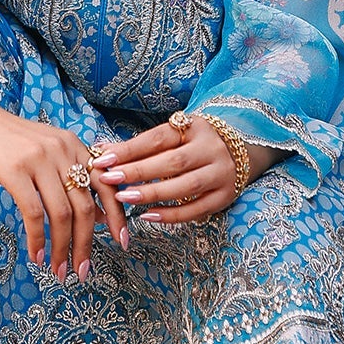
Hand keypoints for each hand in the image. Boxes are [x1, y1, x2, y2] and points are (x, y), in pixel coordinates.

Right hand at [0, 86, 126, 278]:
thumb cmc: (2, 139)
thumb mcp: (44, 153)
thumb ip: (69, 178)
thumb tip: (95, 216)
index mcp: (74, 145)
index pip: (106, 184)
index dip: (117, 215)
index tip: (122, 241)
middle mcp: (62, 150)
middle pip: (84, 206)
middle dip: (86, 244)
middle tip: (82, 271)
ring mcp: (38, 159)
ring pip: (62, 214)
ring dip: (62, 248)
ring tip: (59, 271)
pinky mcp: (13, 169)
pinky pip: (33, 213)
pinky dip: (37, 240)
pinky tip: (36, 256)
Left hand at [91, 114, 279, 223]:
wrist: (242, 150)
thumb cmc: (194, 144)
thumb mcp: (172, 137)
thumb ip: (139, 146)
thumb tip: (101, 150)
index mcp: (194, 128)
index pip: (158, 139)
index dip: (129, 150)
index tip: (103, 159)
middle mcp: (211, 149)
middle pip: (172, 162)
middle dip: (138, 171)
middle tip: (109, 180)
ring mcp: (221, 173)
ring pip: (186, 186)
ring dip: (153, 193)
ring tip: (125, 198)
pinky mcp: (225, 196)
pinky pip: (196, 209)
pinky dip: (171, 215)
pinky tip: (148, 215)